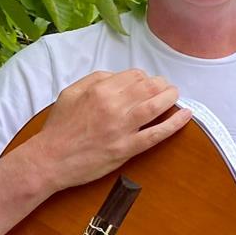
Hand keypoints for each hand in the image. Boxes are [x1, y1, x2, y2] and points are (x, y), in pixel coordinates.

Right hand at [21, 69, 190, 194]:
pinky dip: (174, 124)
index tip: (146, 83)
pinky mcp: (127, 148)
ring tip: (175, 96)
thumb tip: (117, 77)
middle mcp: (113, 106)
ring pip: (155, 106)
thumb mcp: (70, 93)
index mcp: (99, 90)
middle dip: (161, 85)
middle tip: (165, 88)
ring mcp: (122, 128)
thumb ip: (93, 80)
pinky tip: (186, 115)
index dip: (144, 77)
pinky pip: (156, 134)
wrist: (49, 159)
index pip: (134, 76)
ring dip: (170, 98)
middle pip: (148, 87)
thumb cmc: (58, 127)